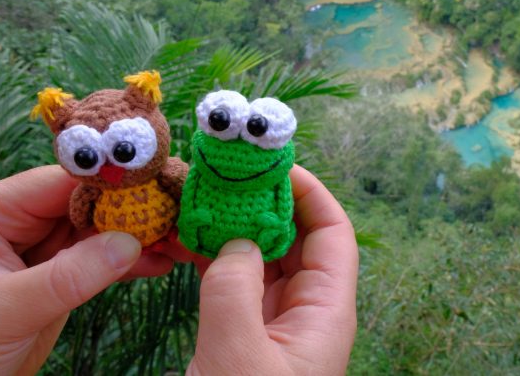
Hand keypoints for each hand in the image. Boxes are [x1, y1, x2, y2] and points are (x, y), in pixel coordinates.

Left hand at [0, 165, 175, 374]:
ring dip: (142, 236)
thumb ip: (67, 276)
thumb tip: (130, 243)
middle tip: (184, 215)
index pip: (62, 183)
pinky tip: (166, 262)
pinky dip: (133, 262)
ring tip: (185, 239)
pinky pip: (101, 260)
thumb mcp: (4, 310)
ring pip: (102, 229)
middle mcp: (18, 219)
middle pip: (89, 202)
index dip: (112, 185)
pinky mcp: (57, 276)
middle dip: (136, 210)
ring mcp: (40, 248)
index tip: (161, 188)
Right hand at [187, 165, 358, 375]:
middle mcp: (305, 311)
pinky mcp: (243, 334)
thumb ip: (234, 293)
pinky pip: (235, 282)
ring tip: (200, 197)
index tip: (273, 164)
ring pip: (261, 258)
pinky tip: (186, 238)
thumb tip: (235, 241)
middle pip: (296, 239)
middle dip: (264, 203)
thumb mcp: (239, 355)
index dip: (310, 193)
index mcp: (325, 312)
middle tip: (226, 173)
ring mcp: (274, 322)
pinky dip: (213, 258)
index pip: (333, 233)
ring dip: (233, 228)